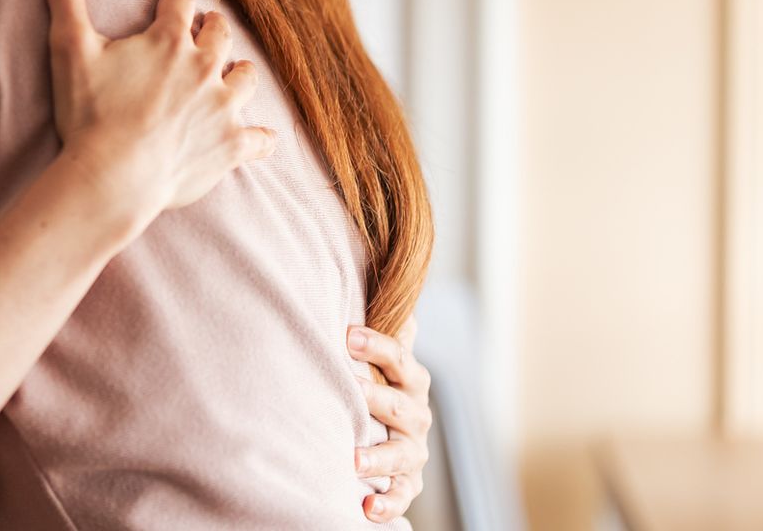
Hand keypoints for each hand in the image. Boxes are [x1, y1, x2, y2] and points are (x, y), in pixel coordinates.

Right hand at [39, 0, 275, 229]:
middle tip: (205, 26)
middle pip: (220, 34)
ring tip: (232, 72)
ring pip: (246, 78)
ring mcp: (222, 108)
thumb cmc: (90, 115)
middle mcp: (204, 68)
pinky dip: (262, 137)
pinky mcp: (230, 146)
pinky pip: (260, 139)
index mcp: (169, 41)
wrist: (114, 178)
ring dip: (240, 71)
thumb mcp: (69, 48)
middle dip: (212, 26)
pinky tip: (262, 137)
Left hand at [349, 317, 432, 522]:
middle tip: (350, 391)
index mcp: (408, 378)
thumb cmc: (375, 382)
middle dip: (375, 398)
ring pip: (401, 453)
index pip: (398, 357)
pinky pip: (400, 497)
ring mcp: (412, 450)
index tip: (347, 336)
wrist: (390, 432)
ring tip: (353, 460)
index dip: (376, 345)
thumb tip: (367, 257)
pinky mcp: (405, 482)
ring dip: (378, 457)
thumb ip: (377, 321)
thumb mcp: (378, 354)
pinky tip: (365, 510)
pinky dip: (385, 506)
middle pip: (400, 406)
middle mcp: (415, 414)